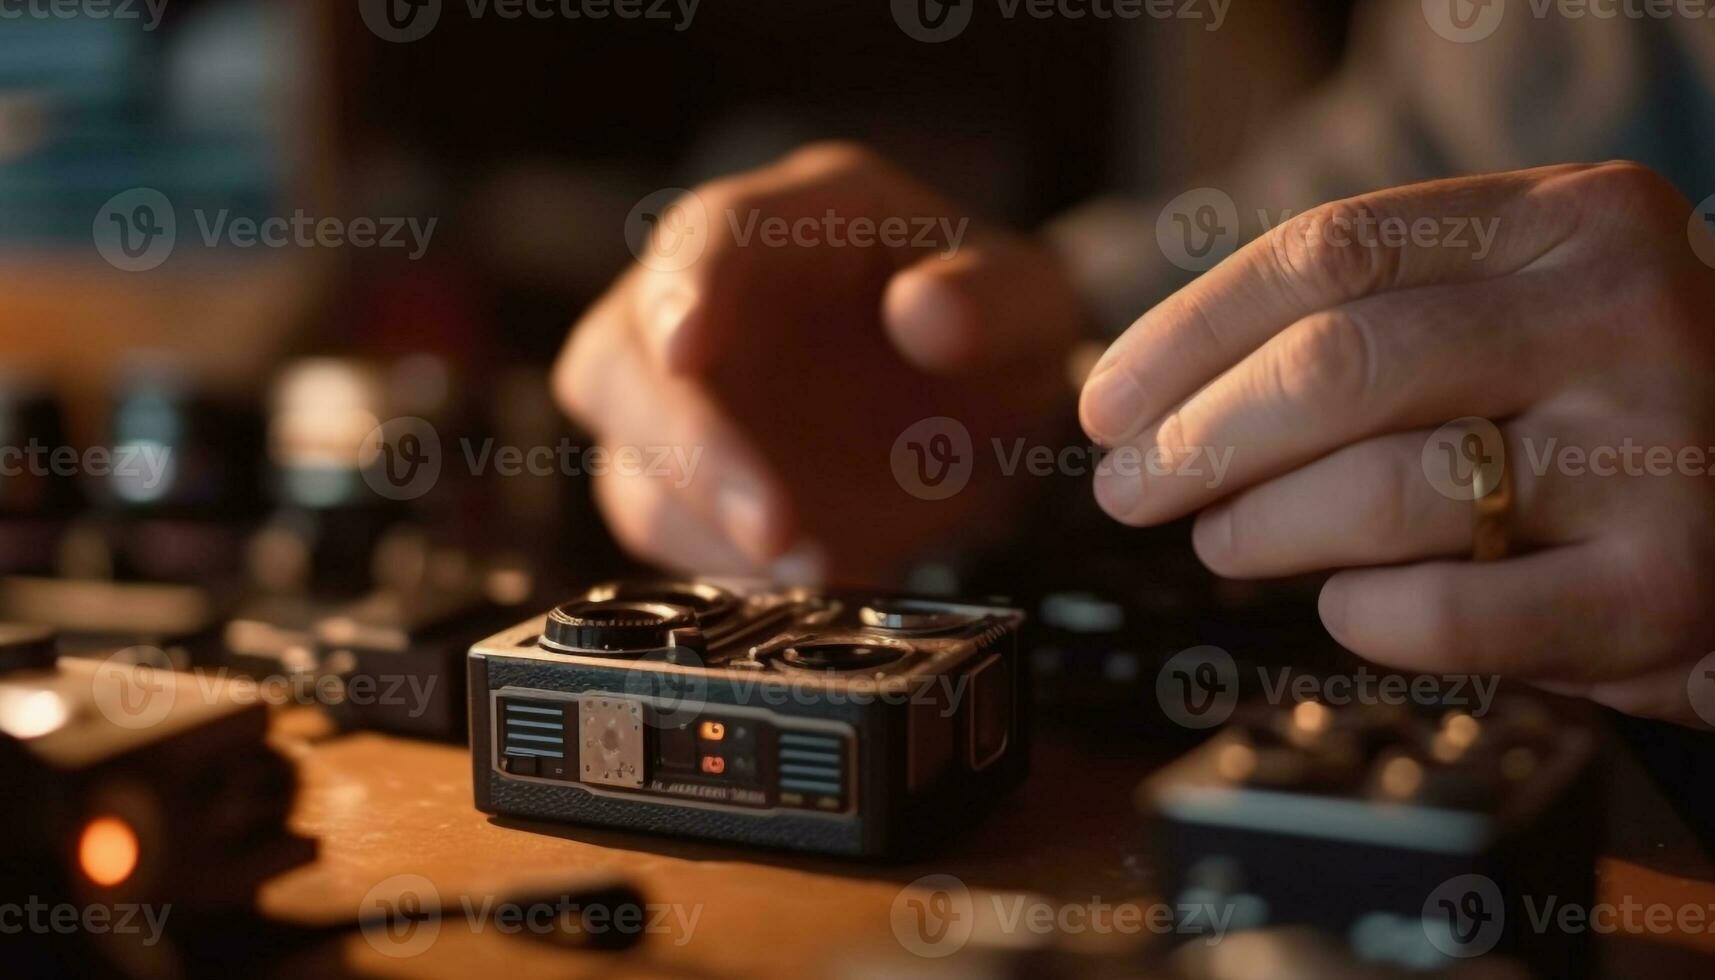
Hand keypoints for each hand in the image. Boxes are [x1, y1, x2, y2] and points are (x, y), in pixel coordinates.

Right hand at [555, 143, 1082, 581]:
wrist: (985, 413)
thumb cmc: (991, 329)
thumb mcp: (1029, 302)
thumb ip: (990, 297)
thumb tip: (922, 311)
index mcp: (795, 221)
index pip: (707, 233)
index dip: (684, 289)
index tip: (685, 350)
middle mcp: (710, 298)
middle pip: (621, 357)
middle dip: (686, 443)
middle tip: (773, 523)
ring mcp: (688, 397)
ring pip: (627, 456)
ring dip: (700, 520)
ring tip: (810, 565)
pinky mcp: (690, 483)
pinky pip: (665, 528)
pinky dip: (718, 563)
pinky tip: (800, 576)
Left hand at [1080, 162, 1714, 726]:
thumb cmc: (1612, 409)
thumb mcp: (1526, 309)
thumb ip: (1385, 317)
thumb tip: (1166, 389)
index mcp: (1573, 219)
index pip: (1327, 255)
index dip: (1187, 336)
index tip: (1108, 401)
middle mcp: (1625, 312)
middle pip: (1335, 366)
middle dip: (1196, 440)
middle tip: (1130, 486)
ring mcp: (1657, 450)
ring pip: (1380, 489)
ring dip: (1259, 527)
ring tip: (1221, 539)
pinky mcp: (1667, 588)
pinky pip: (1442, 612)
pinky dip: (1360, 615)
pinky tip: (1344, 603)